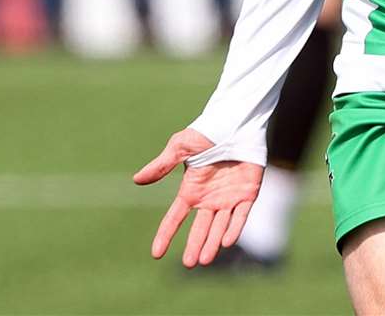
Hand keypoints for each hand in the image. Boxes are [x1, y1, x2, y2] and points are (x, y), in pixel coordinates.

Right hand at [134, 128, 263, 266]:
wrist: (236, 121)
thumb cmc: (207, 131)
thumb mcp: (181, 146)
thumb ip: (162, 165)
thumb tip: (136, 180)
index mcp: (191, 189)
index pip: (175, 217)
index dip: (165, 235)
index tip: (156, 254)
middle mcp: (209, 198)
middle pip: (200, 228)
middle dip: (194, 246)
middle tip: (189, 264)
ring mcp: (229, 198)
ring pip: (220, 227)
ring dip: (212, 244)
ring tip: (205, 260)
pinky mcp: (248, 194)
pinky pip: (241, 216)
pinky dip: (234, 228)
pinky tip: (226, 241)